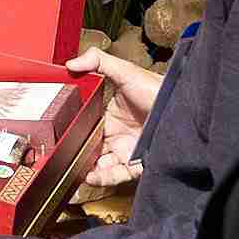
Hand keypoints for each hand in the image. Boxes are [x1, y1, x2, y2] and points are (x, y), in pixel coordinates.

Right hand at [65, 48, 166, 188]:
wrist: (179, 107)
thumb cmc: (157, 89)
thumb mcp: (125, 71)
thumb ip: (98, 61)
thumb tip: (70, 64)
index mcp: (111, 116)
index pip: (86, 126)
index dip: (73, 131)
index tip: (58, 133)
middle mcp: (117, 135)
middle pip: (90, 148)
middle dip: (76, 153)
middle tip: (61, 154)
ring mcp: (125, 150)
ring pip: (100, 165)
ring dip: (86, 168)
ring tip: (73, 168)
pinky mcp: (135, 163)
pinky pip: (116, 175)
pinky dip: (102, 178)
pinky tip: (90, 175)